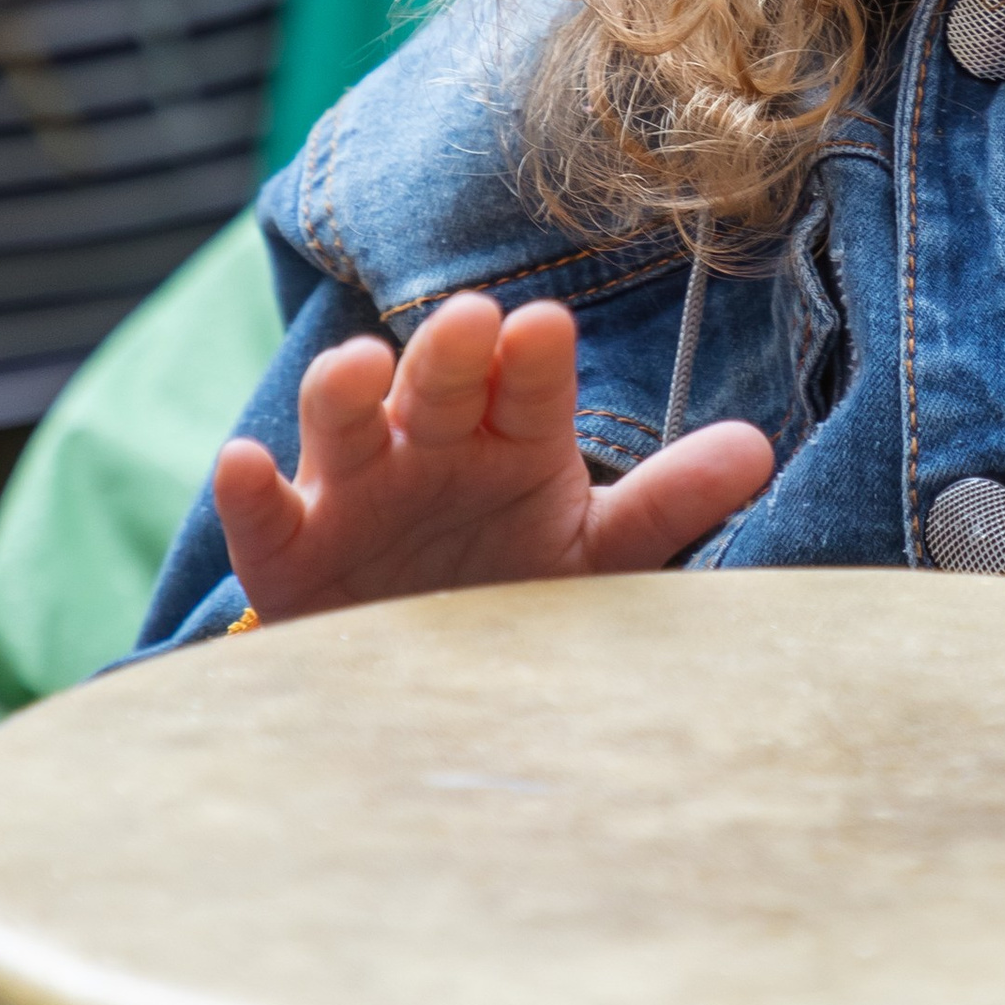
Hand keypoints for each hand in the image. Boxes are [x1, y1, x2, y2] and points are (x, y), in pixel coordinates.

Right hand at [213, 290, 772, 622]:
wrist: (427, 682)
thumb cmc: (517, 588)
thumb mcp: (595, 552)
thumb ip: (668, 502)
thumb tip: (762, 450)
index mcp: (510, 434)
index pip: (526, 382)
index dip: (532, 357)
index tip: (546, 329)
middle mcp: (430, 444)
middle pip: (436, 381)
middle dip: (449, 352)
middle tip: (472, 322)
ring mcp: (354, 488)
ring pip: (341, 423)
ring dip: (345, 391)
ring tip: (359, 368)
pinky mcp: (290, 547)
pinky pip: (264, 513)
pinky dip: (247, 488)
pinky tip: (243, 465)